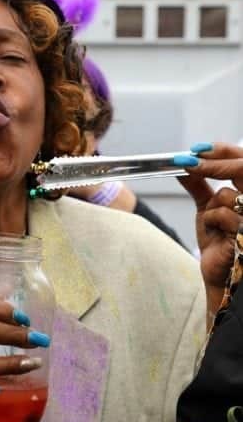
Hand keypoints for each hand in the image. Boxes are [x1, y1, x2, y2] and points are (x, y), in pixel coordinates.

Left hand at [178, 143, 242, 306]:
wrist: (217, 272)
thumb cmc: (217, 241)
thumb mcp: (206, 208)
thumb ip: (199, 185)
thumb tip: (183, 163)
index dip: (224, 151)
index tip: (198, 148)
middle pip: (242, 169)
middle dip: (214, 164)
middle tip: (188, 161)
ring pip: (227, 195)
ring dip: (211, 208)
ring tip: (214, 225)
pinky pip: (223, 214)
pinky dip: (212, 222)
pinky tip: (218, 235)